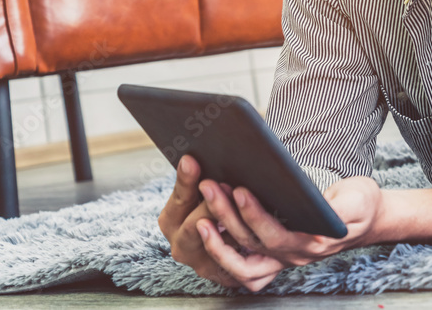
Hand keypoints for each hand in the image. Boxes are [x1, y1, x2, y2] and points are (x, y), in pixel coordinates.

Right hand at [157, 155, 241, 287]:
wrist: (237, 244)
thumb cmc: (215, 208)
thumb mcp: (203, 192)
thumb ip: (200, 178)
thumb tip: (198, 154)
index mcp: (171, 221)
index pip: (178, 201)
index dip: (186, 182)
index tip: (192, 160)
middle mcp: (182, 248)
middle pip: (192, 228)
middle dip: (208, 204)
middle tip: (218, 184)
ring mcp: (205, 265)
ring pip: (218, 247)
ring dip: (229, 219)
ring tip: (239, 194)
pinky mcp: (229, 277)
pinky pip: (241, 266)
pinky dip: (249, 242)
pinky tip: (260, 223)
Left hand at [196, 175, 382, 291]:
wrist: (367, 218)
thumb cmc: (361, 205)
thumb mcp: (358, 199)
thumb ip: (341, 209)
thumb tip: (319, 210)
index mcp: (313, 244)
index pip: (276, 236)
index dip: (255, 216)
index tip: (241, 190)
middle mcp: (293, 256)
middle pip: (251, 243)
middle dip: (226, 215)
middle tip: (210, 186)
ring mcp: (281, 257)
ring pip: (240, 258)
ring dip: (217, 235)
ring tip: (202, 205)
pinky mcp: (273, 251)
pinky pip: (242, 263)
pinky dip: (221, 250)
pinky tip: (207, 224)